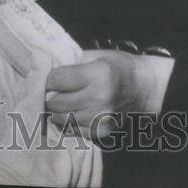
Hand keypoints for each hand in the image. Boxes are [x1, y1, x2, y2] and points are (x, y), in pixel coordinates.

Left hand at [45, 49, 173, 137]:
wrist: (144, 88)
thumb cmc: (118, 66)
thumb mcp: (96, 56)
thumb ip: (71, 63)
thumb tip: (43, 71)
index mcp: (97, 75)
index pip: (56, 80)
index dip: (48, 78)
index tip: (49, 77)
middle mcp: (98, 99)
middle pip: (55, 103)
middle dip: (49, 96)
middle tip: (50, 91)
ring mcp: (100, 118)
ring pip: (61, 119)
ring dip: (57, 111)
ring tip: (62, 101)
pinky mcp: (102, 132)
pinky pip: (73, 130)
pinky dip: (69, 122)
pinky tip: (75, 111)